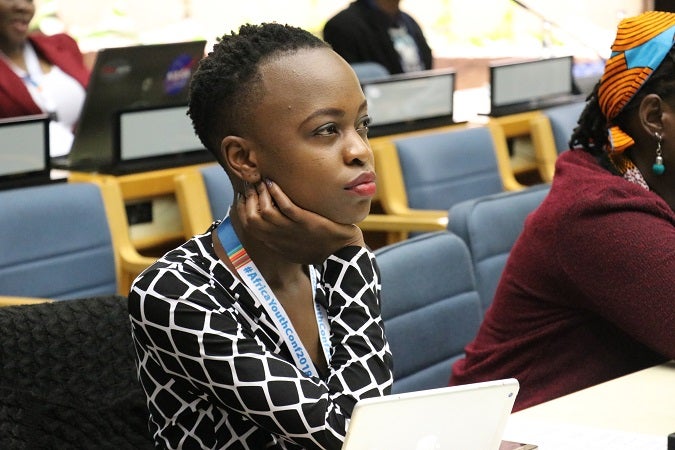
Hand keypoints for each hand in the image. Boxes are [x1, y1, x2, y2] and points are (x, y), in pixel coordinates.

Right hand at [236, 179, 364, 264]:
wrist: (341, 254)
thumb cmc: (318, 249)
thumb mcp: (292, 248)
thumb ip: (279, 237)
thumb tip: (271, 220)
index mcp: (274, 243)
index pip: (248, 225)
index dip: (242, 208)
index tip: (243, 195)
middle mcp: (279, 237)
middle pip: (252, 219)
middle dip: (249, 199)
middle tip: (253, 185)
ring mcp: (291, 229)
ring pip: (266, 211)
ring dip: (262, 194)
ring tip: (264, 182)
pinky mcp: (305, 222)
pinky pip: (286, 206)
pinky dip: (277, 193)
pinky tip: (273, 183)